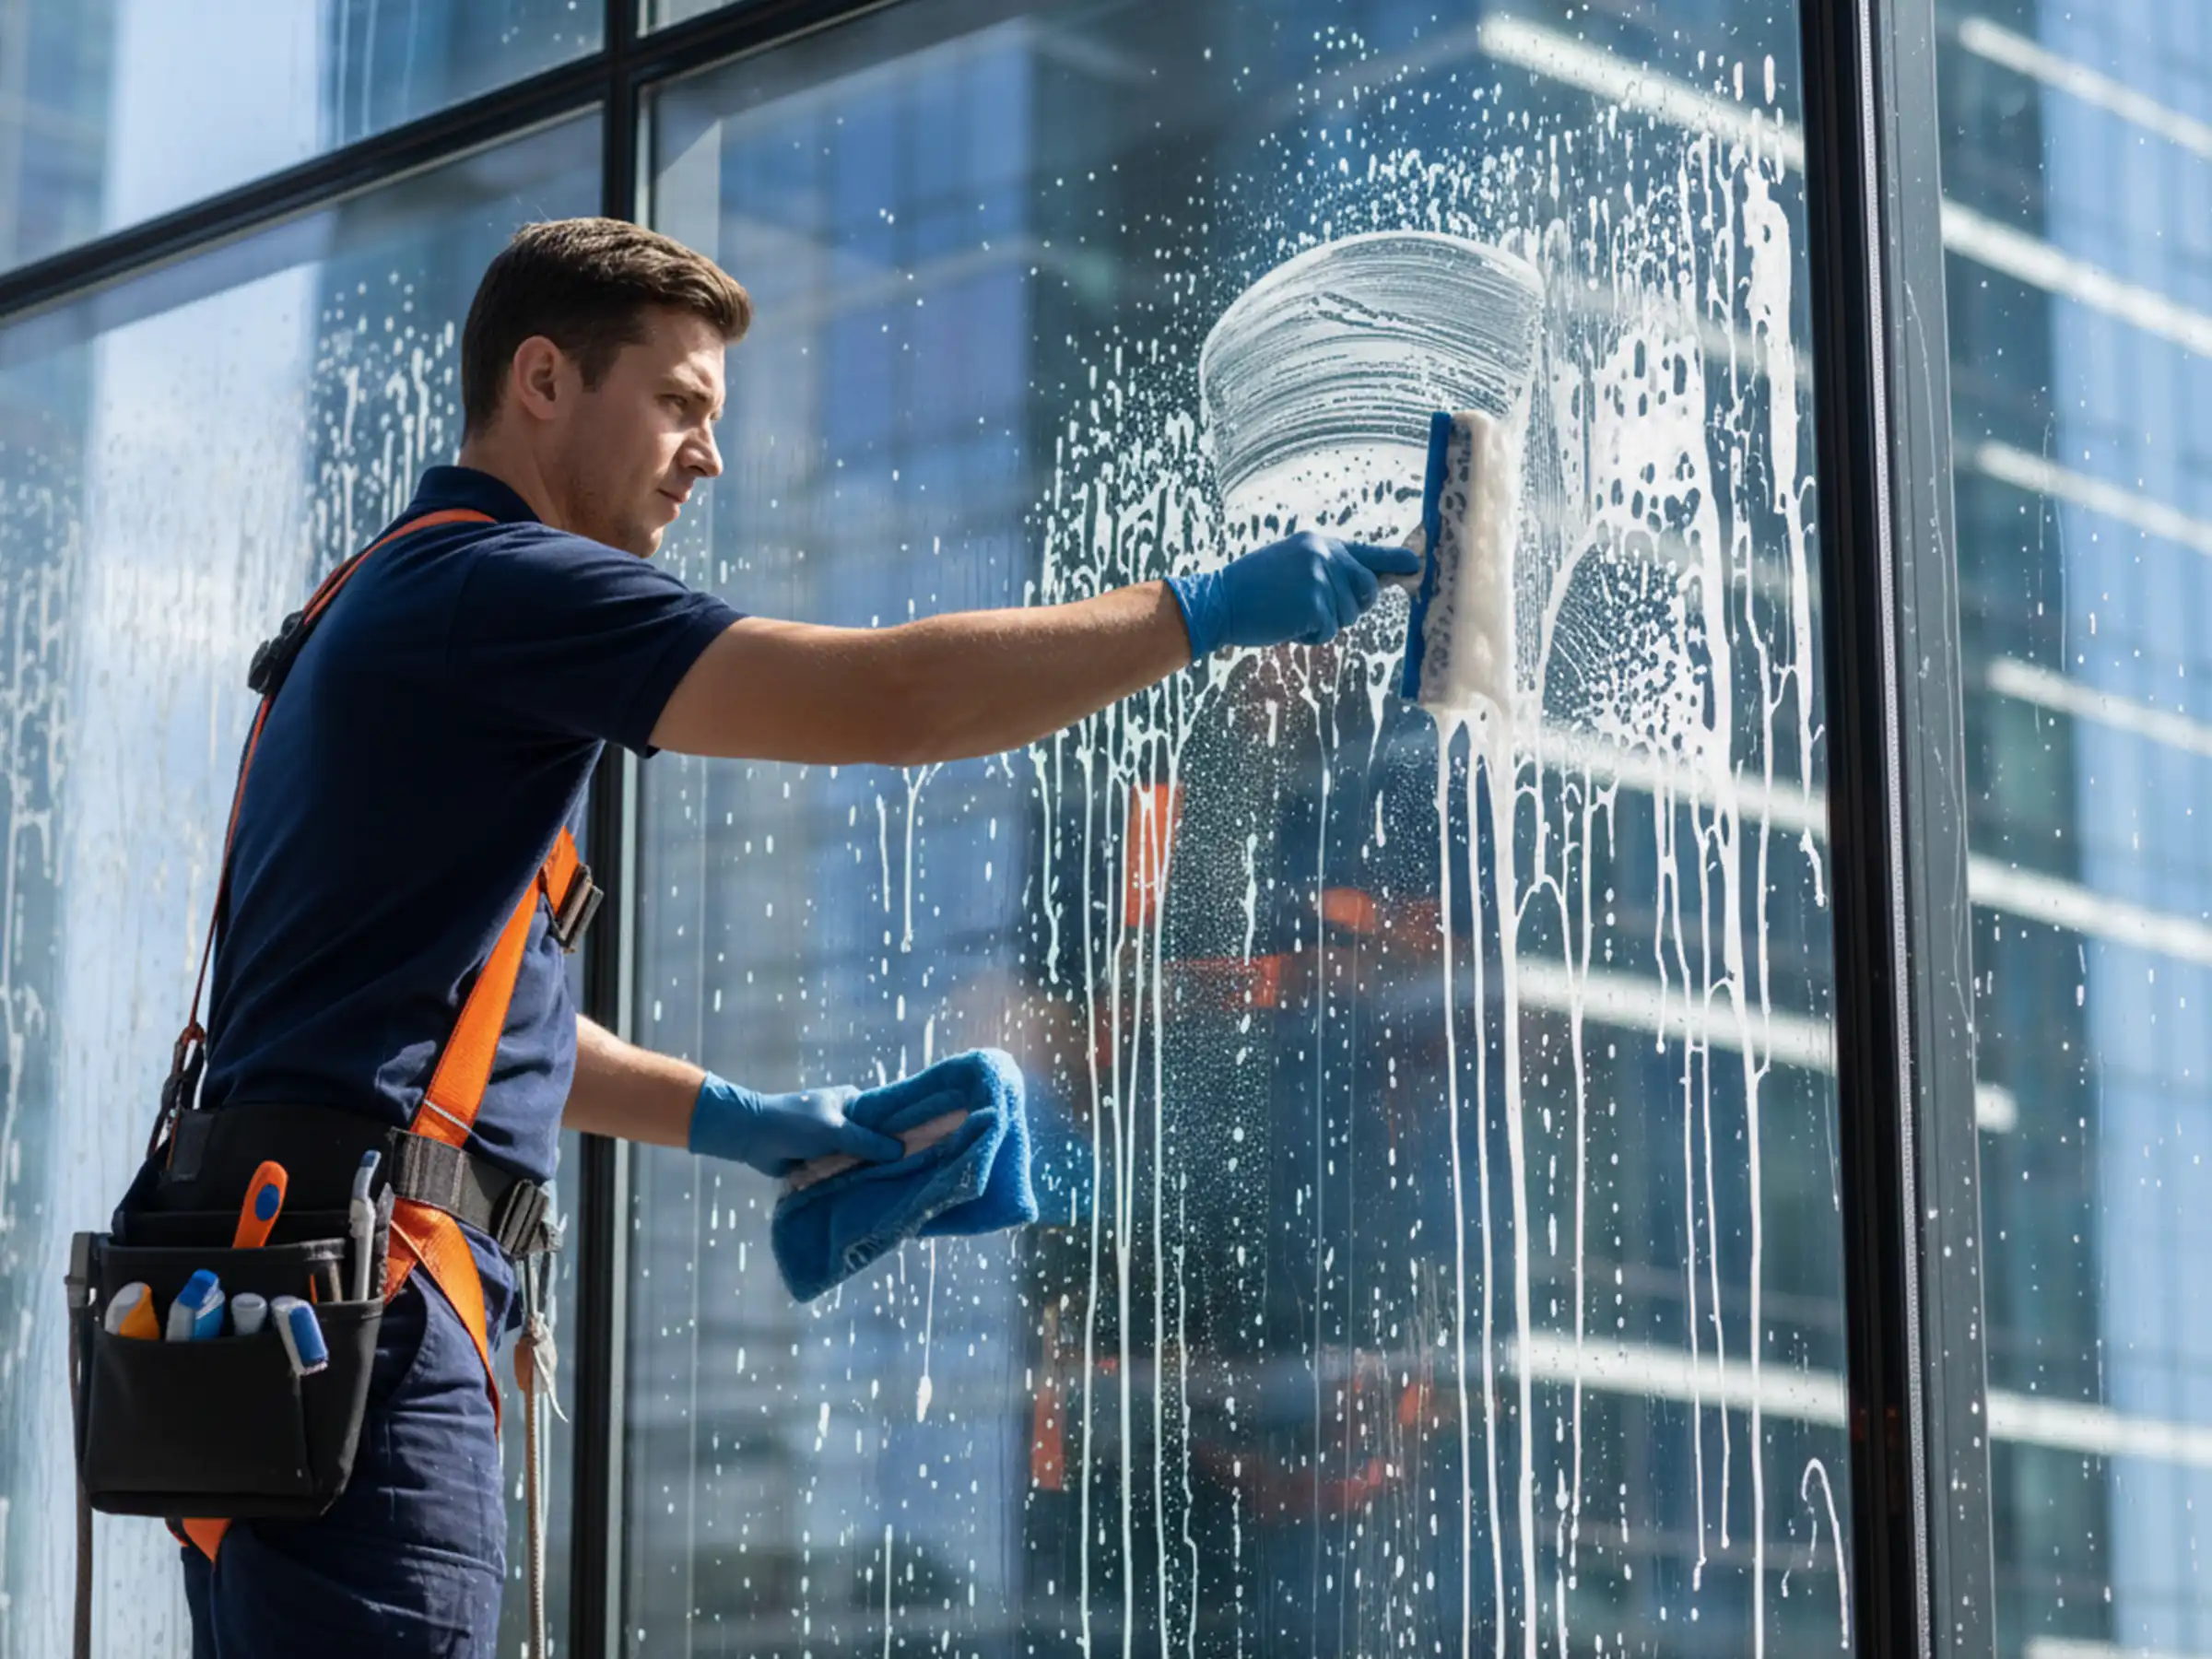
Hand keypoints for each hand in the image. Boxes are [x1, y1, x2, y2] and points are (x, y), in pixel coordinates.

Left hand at [686, 1073, 902, 1177]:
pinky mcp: (821, 1161)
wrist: (751, 1136)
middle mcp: (846, 1120)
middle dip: (887, 1156)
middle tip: (913, 1172)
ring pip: (859, 1159)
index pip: (886, 1114)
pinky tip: (869, 1193)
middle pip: (875, 1140)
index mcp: (852, 1101)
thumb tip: (902, 1151)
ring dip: (867, 1171)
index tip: (926, 1143)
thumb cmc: (793, 1123)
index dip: (904, 1128)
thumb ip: (867, 1141)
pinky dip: (850, 1180)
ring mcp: (834, 1142)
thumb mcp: (835, 1129)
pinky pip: (842, 1171)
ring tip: (896, 1187)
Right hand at [1165, 532, 1420, 656]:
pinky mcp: (1315, 604)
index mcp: (1319, 543)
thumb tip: (1371, 588)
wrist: (1218, 602)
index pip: (1367, 553)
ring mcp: (1321, 578)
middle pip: (1367, 591)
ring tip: (1289, 613)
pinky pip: (1328, 632)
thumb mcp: (1292, 566)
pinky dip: (1308, 637)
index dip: (1394, 561)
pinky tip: (1284, 624)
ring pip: (1347, 616)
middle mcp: (1324, 555)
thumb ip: (1328, 571)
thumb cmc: (1252, 590)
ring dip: (1322, 625)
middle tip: (1316, 610)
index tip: (1417, 566)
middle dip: (1351, 608)